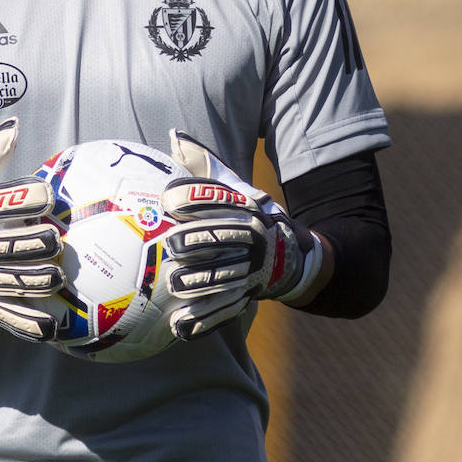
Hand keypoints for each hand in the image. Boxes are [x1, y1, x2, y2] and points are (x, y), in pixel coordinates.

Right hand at [0, 118, 65, 337]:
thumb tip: (15, 127)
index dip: (21, 199)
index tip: (47, 195)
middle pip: (0, 246)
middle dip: (30, 244)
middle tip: (56, 241)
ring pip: (3, 281)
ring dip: (32, 282)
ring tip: (57, 278)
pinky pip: (1, 312)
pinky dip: (24, 322)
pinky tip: (48, 328)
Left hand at [159, 129, 322, 306]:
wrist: (294, 255)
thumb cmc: (248, 214)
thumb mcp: (234, 187)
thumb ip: (203, 166)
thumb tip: (174, 135)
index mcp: (244, 207)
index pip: (217, 199)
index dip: (192, 198)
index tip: (167, 199)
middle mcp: (250, 238)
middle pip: (222, 238)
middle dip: (197, 241)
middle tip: (172, 244)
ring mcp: (251, 269)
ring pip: (223, 276)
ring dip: (199, 282)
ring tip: (174, 284)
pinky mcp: (246, 296)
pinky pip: (224, 309)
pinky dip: (202, 319)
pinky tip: (179, 326)